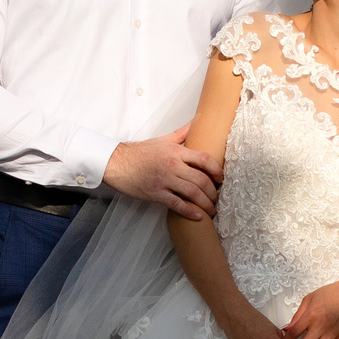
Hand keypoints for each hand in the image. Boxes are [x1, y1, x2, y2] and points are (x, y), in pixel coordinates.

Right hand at [105, 135, 222, 219]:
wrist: (116, 163)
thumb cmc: (138, 152)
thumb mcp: (162, 140)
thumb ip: (181, 133)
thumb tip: (196, 122)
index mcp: (176, 151)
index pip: (204, 159)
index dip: (217, 170)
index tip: (221, 178)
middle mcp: (173, 165)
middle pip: (201, 179)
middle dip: (213, 191)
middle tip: (217, 197)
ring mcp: (164, 180)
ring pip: (192, 193)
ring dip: (205, 203)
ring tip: (211, 209)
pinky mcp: (155, 193)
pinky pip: (177, 204)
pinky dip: (189, 211)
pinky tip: (198, 216)